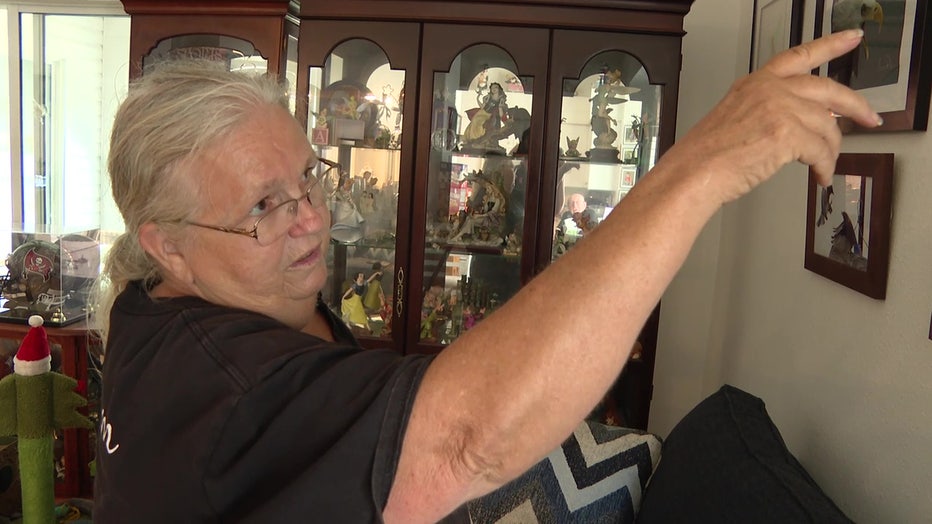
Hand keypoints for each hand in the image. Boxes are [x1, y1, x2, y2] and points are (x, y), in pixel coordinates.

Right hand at [663, 29, 881, 202]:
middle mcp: (769, 90)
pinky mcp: (788, 133)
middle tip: (869, 117)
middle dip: (856, 106)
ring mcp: (779, 108)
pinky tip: (820, 176)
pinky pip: (822, 151)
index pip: (800, 55)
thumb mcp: (735, 119)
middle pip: (828, 89)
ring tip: (826, 166)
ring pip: (827, 126)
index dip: (831, 44)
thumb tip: (803, 126)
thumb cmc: (705, 156)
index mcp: (755, 83)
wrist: (692, 173)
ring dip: (832, 150)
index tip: (852, 38)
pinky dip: (825, 167)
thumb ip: (769, 113)